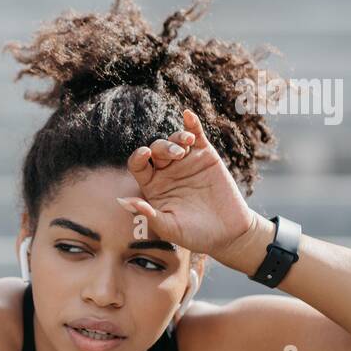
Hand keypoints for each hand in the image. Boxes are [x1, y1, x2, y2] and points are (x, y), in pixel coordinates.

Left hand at [115, 109, 256, 257]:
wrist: (227, 233)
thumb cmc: (195, 235)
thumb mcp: (169, 228)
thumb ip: (148, 215)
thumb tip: (123, 201)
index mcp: (152, 186)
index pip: (138, 165)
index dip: (138, 157)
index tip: (144, 155)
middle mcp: (166, 171)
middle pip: (156, 149)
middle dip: (162, 148)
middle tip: (176, 155)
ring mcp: (186, 162)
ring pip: (174, 140)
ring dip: (177, 137)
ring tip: (186, 145)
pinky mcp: (206, 156)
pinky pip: (197, 135)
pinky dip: (192, 124)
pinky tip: (188, 115)